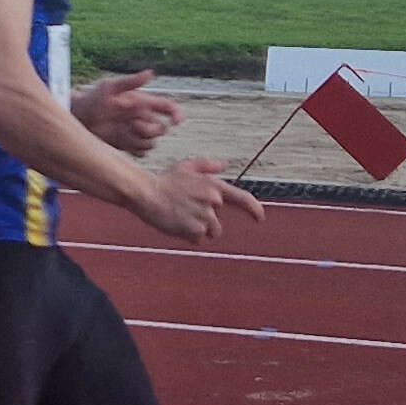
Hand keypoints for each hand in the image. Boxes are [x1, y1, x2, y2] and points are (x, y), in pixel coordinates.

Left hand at [76, 68, 180, 152]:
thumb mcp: (110, 87)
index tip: (176, 121)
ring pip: (152, 142)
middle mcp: (142, 118)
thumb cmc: (93, 99)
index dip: (176, 114)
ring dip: (142, 140)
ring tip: (125, 134)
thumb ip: (131, 82)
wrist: (78, 118)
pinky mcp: (128, 145)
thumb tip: (151, 73)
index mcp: (142, 103)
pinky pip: (142, 152)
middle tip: (135, 126)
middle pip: (162, 129)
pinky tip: (123, 143)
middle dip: (152, 130)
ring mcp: (135, 133)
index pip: (167, 107)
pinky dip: (136, 150)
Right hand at [135, 159, 263, 242]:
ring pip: (207, 233)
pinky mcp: (196, 228)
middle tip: (184, 213)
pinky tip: (175, 224)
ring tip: (179, 218)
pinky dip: (186, 235)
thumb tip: (223, 165)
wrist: (145, 193)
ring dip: (195, 230)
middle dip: (204, 224)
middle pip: (216, 224)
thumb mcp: (185, 167)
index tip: (259, 218)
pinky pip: (196, 239)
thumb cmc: (164, 180)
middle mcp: (213, 200)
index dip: (254, 209)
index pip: (242, 198)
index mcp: (213, 186)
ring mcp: (205, 215)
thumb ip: (206, 166)